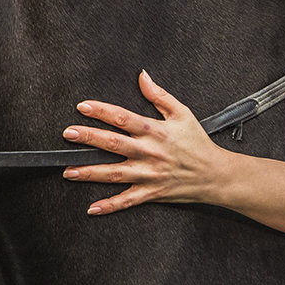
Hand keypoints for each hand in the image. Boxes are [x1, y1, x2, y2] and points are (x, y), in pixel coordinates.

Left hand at [62, 70, 224, 214]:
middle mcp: (149, 152)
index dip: (102, 111)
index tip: (83, 107)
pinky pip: (128, 200)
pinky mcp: (151, 193)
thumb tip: (142, 76)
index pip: (123, 118)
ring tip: (69, 170)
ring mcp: (149, 175)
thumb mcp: (182, 113)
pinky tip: (92, 208)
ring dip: (90, 172)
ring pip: (115, 173)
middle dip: (89, 138)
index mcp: (155, 131)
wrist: (216, 175)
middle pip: (114, 143)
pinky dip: (110, 206)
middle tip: (68, 133)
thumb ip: (159, 95)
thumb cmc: (198, 143)